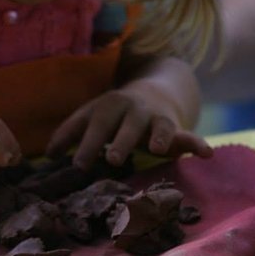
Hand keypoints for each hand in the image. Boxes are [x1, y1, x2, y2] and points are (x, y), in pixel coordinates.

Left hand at [47, 60, 212, 168]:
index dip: (85, 142)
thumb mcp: (91, 116)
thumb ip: (70, 134)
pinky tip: (207, 154)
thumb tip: (48, 156)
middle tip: (115, 158)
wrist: (154, 91)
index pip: (94, 123)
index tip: (76, 164)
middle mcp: (133, 109)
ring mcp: (156, 117)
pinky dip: (198, 144)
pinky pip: (189, 135)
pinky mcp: (176, 128)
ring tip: (158, 149)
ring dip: (159, 137)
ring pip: (159, 126)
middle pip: (126, 124)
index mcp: (107, 106)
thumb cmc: (114, 113)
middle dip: (121, 140)